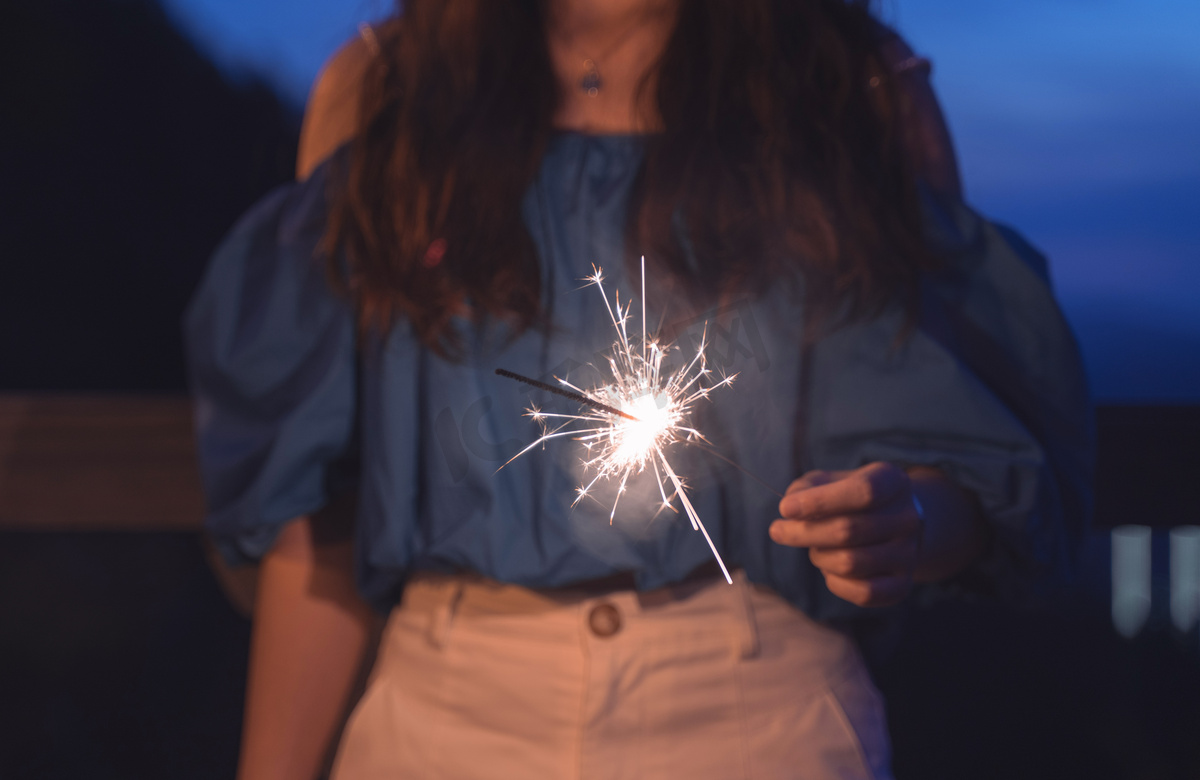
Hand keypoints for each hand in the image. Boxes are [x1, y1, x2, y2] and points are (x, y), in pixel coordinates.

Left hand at [769, 462, 923, 607]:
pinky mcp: (902, 584)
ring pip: (851, 563)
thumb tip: (791, 509)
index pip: (863, 491)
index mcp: (893, 482)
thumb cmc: (849, 499)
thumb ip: (805, 489)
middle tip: (778, 531)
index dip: (820, 501)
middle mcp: (908, 517)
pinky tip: (828, 569)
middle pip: (849, 530)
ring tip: (814, 548)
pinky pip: (864, 593)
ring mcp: (908, 553)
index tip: (784, 509)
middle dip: (803, 533)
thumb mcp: (828, 481)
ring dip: (819, 557)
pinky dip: (835, 583)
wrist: (891, 525)